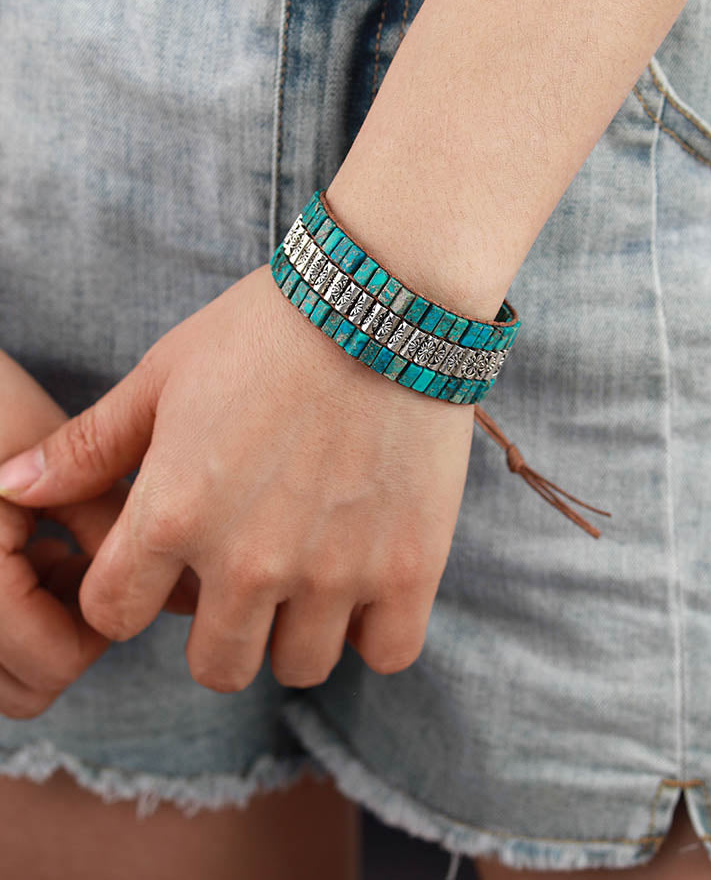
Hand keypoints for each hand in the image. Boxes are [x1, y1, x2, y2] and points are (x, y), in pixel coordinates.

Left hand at [0, 267, 474, 690]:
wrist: (383, 303)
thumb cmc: (264, 332)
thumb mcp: (164, 376)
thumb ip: (89, 446)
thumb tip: (9, 486)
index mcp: (173, 515)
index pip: (113, 617)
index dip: (130, 594)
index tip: (165, 565)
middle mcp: (249, 562)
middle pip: (214, 668)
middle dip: (216, 632)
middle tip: (245, 576)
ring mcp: (334, 572)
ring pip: (299, 668)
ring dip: (295, 632)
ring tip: (311, 573)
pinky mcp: (409, 568)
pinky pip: (387, 654)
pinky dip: (374, 630)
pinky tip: (368, 582)